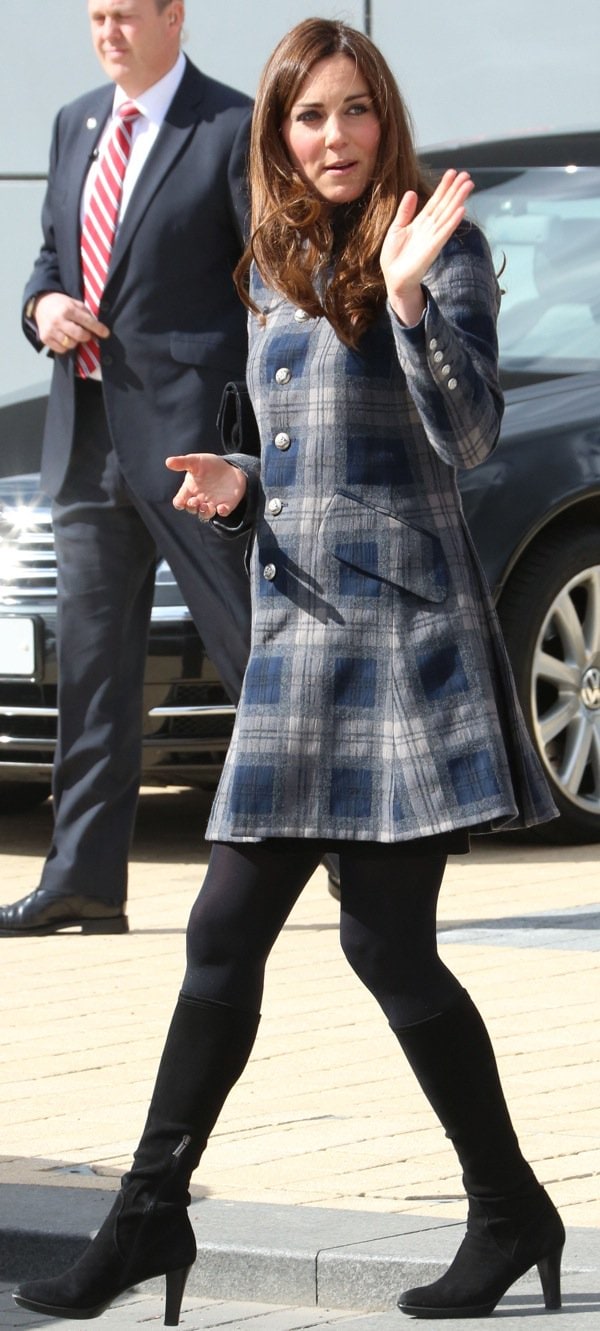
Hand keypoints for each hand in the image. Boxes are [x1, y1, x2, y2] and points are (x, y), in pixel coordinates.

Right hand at [33, 292, 109, 354]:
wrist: (41, 304)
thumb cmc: (62, 305)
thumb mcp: (75, 304)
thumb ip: (86, 315)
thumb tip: (100, 329)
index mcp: (67, 309)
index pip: (87, 321)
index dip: (98, 329)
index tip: (106, 333)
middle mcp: (58, 320)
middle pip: (79, 336)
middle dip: (86, 336)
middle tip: (86, 334)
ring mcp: (50, 330)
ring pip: (70, 344)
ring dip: (75, 341)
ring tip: (73, 335)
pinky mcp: (45, 338)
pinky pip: (61, 350)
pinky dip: (66, 346)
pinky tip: (65, 338)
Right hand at [166, 453, 247, 519]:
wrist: (230, 468)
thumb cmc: (209, 465)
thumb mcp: (196, 461)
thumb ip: (182, 462)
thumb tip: (167, 462)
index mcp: (189, 490)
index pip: (180, 501)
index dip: (178, 503)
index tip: (180, 502)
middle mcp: (199, 500)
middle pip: (191, 509)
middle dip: (192, 507)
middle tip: (195, 501)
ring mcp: (212, 504)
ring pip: (205, 515)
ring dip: (204, 512)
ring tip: (206, 506)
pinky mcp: (225, 505)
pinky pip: (223, 512)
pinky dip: (222, 511)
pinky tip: (221, 508)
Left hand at [380, 169, 474, 325]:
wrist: (393, 278)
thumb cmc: (394, 256)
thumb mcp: (396, 229)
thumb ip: (405, 212)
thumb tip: (412, 192)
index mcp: (420, 222)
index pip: (435, 201)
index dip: (444, 187)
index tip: (453, 172)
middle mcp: (430, 228)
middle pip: (445, 205)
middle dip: (456, 190)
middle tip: (467, 174)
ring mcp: (432, 237)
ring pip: (448, 215)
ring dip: (458, 200)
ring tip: (468, 185)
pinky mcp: (432, 249)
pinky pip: (444, 233)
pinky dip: (452, 221)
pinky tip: (461, 210)